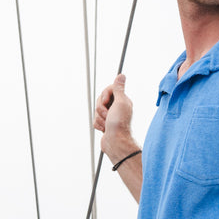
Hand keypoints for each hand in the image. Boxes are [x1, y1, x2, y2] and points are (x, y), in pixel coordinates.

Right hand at [94, 74, 141, 200]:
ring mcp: (111, 116)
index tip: (107, 102)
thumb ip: (119, 88)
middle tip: (108, 115)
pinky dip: (98, 125)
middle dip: (101, 108)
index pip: (109, 89)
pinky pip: (96, 120)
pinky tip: (105, 129)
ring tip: (107, 124)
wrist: (115, 143)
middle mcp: (118, 107)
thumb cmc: (119, 124)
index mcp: (123, 100)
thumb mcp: (121, 102)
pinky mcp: (105, 124)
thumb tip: (121, 75)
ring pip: (97, 111)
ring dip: (100, 118)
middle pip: (101, 100)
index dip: (105, 95)